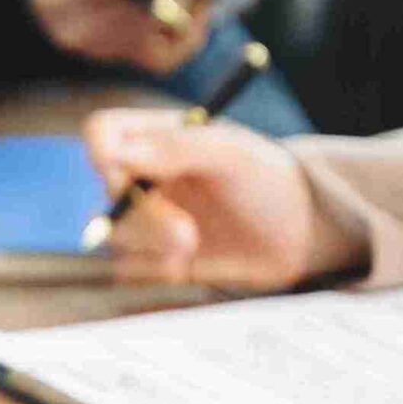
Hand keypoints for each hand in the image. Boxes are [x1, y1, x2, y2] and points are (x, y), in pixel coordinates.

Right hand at [81, 110, 363, 288]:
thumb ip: (177, 148)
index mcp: (158, 137)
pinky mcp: (155, 255)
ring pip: (115, 233)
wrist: (300, 232)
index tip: (117, 172)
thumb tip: (117, 156)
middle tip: (186, 235)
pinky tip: (185, 266)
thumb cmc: (270, 180)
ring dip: (151, 245)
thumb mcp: (232, 154)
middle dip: (145, 216)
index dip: (102, 151)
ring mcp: (148, 217)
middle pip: (107, 191)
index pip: (104, 134)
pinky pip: (130, 267)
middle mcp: (145, 175)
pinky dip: (154, 269)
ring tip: (192, 247)